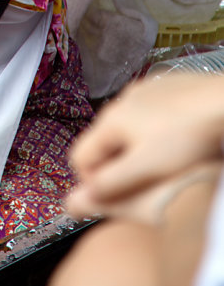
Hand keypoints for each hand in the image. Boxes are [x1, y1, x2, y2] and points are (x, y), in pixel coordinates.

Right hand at [67, 72, 223, 218]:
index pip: (78, 157)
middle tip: (143, 181)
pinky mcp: (163, 86)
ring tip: (162, 160)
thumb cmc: (185, 136)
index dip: (91, 182)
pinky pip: (147, 113)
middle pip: (102, 142)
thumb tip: (76, 199)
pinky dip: (153, 129)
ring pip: (125, 127)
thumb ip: (110, 182)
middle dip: (115, 165)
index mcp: (109, 121)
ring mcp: (142, 90)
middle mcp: (120, 101)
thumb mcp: (145, 167)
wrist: (221, 102)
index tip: (114, 196)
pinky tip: (176, 137)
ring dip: (134, 147)